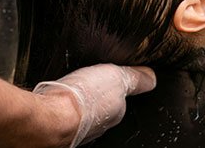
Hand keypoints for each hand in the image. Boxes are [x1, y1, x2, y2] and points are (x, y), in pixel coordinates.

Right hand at [33, 64, 155, 147]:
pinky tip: (58, 96)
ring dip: (79, 100)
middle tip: (91, 80)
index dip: (116, 87)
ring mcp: (79, 127)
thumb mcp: (118, 77)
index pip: (121, 101)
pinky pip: (63, 112)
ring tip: (74, 87)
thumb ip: (136, 79)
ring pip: (83, 111)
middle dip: (97, 95)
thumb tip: (151, 78)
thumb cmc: (83, 98)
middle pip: (102, 107)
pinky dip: (61, 104)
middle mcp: (99, 124)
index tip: (112, 77)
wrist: (52, 114)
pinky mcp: (58, 125)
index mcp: (116, 112)